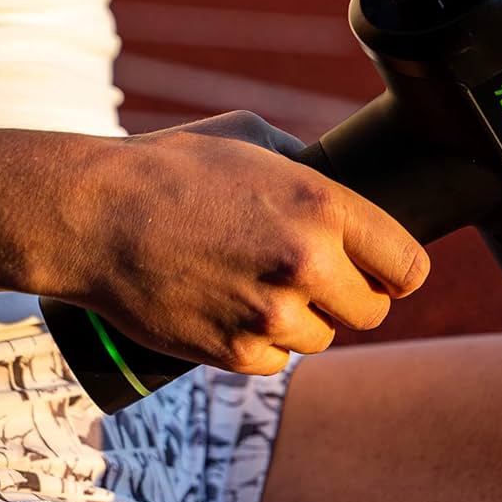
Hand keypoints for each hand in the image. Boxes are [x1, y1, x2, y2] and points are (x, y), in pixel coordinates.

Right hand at [66, 112, 429, 374]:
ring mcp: (272, 315)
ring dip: (301, 321)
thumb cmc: (170, 168)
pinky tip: (231, 312)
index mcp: (324, 206)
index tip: (388, 275)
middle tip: (321, 284)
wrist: (92, 215)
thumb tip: (339, 180)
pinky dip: (260, 345)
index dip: (401, 273)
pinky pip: (276, 362)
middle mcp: (308, 264)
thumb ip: (307, 164)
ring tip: (259, 288)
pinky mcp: (235, 354)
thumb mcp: (251, 138)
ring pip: (322, 338)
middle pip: (373, 312)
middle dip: (352, 299)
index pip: (409, 266)